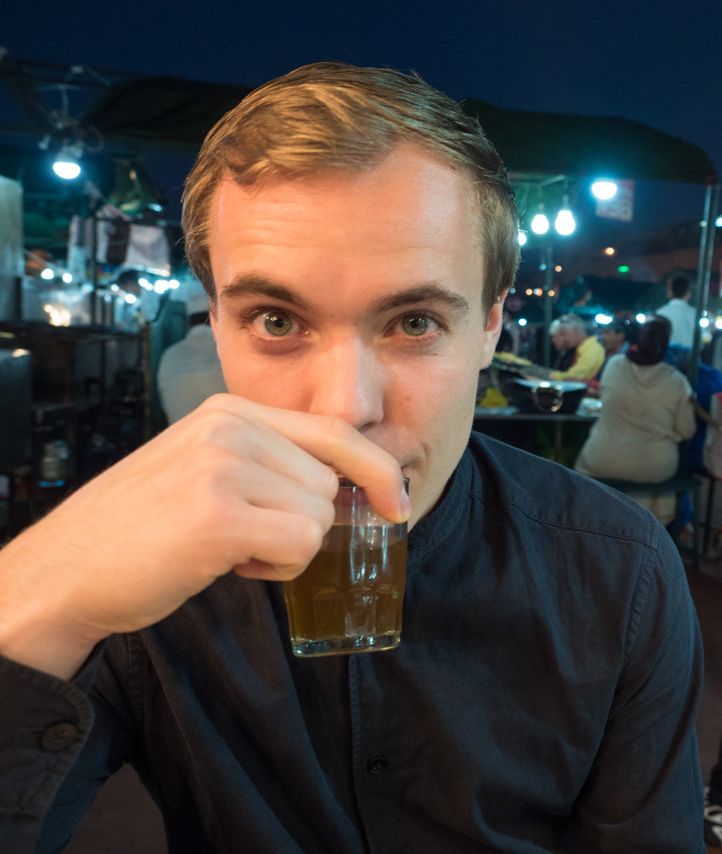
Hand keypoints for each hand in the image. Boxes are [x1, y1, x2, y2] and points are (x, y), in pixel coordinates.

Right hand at [0, 394, 407, 678]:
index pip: (335, 432)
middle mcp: (229, 427)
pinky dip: (277, 569)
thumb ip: (268, 462)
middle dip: (302, 524)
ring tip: (226, 549)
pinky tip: (228, 564)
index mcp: (230, 411)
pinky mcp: (217, 516)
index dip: (376, 469)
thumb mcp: (204, 469)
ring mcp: (222, 467)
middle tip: (243, 539)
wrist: (64, 571)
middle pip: (329, 483)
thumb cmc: (140, 531)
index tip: (396, 502)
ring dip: (286, 550)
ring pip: (318, 517)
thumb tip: (352, 484)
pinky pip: (300, 546)